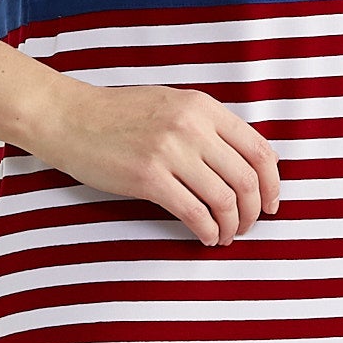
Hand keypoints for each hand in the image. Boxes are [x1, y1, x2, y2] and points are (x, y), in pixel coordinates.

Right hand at [20, 73, 281, 246]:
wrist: (70, 118)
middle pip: (246, 179)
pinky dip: (207, 231)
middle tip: (248, 226)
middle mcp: (192, 126)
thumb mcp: (172, 105)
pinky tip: (205, 237)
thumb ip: (207, 127)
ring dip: (232, 225)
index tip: (271, 203)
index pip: (258, 149)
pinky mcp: (148, 177)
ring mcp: (170, 151)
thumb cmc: (119, 115)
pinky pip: (194, 212)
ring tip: (226, 236)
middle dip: (254, 211)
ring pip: (224, 199)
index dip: (272, 184)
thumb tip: (244, 165)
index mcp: (203, 107)